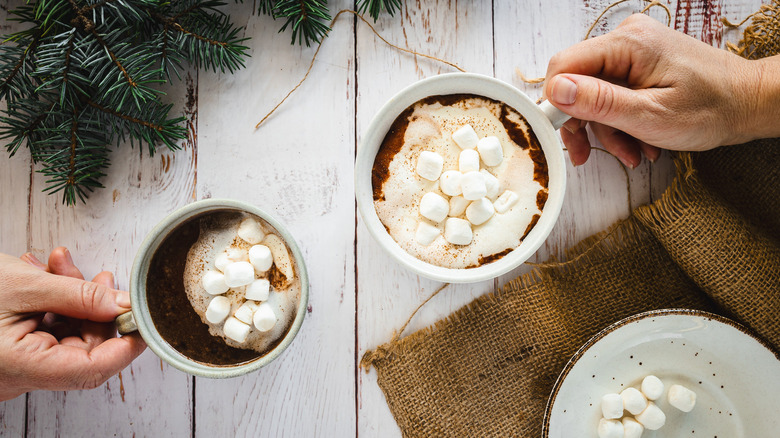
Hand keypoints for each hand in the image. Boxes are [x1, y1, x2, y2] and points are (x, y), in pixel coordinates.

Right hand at [0, 248, 145, 400]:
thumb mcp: (21, 284)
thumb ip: (78, 296)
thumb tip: (122, 304)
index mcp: (21, 367)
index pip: (94, 369)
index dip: (127, 343)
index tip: (145, 317)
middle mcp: (18, 376)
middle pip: (84, 350)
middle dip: (98, 309)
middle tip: (101, 275)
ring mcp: (14, 368)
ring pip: (66, 337)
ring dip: (74, 300)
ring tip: (61, 266)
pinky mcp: (10, 354)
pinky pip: (45, 334)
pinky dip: (53, 306)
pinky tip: (48, 276)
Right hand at [544, 13, 778, 166]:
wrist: (749, 103)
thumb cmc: (712, 109)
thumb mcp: (650, 115)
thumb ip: (600, 102)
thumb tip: (555, 90)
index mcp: (627, 43)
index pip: (563, 65)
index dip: (555, 103)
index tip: (562, 133)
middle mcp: (626, 40)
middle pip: (576, 82)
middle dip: (583, 123)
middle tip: (587, 155)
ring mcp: (633, 51)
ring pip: (593, 93)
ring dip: (606, 129)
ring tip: (632, 153)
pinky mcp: (639, 64)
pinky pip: (612, 94)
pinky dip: (620, 121)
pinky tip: (638, 142)